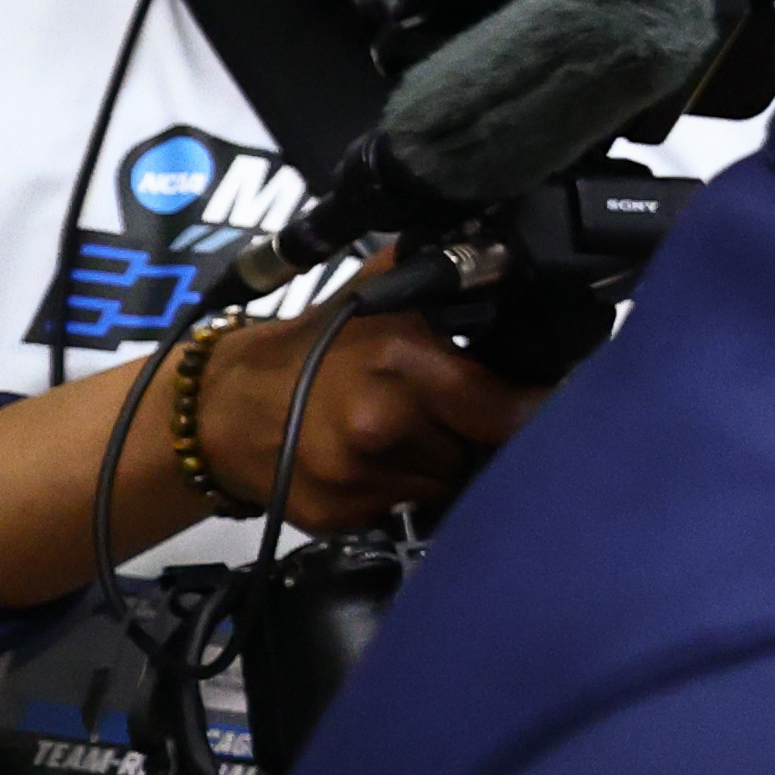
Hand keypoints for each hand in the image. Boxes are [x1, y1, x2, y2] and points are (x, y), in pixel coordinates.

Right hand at [163, 298, 547, 530]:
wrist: (225, 406)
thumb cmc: (320, 345)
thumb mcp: (381, 293)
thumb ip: (448, 278)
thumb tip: (514, 257)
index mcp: (406, 365)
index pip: (511, 410)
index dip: (536, 410)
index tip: (550, 406)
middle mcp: (384, 425)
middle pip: (485, 453)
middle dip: (487, 438)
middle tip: (471, 418)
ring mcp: (360, 478)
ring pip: (452, 487)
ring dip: (449, 468)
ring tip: (420, 438)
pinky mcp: (343, 516)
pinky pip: (410, 513)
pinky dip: (410, 495)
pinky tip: (387, 467)